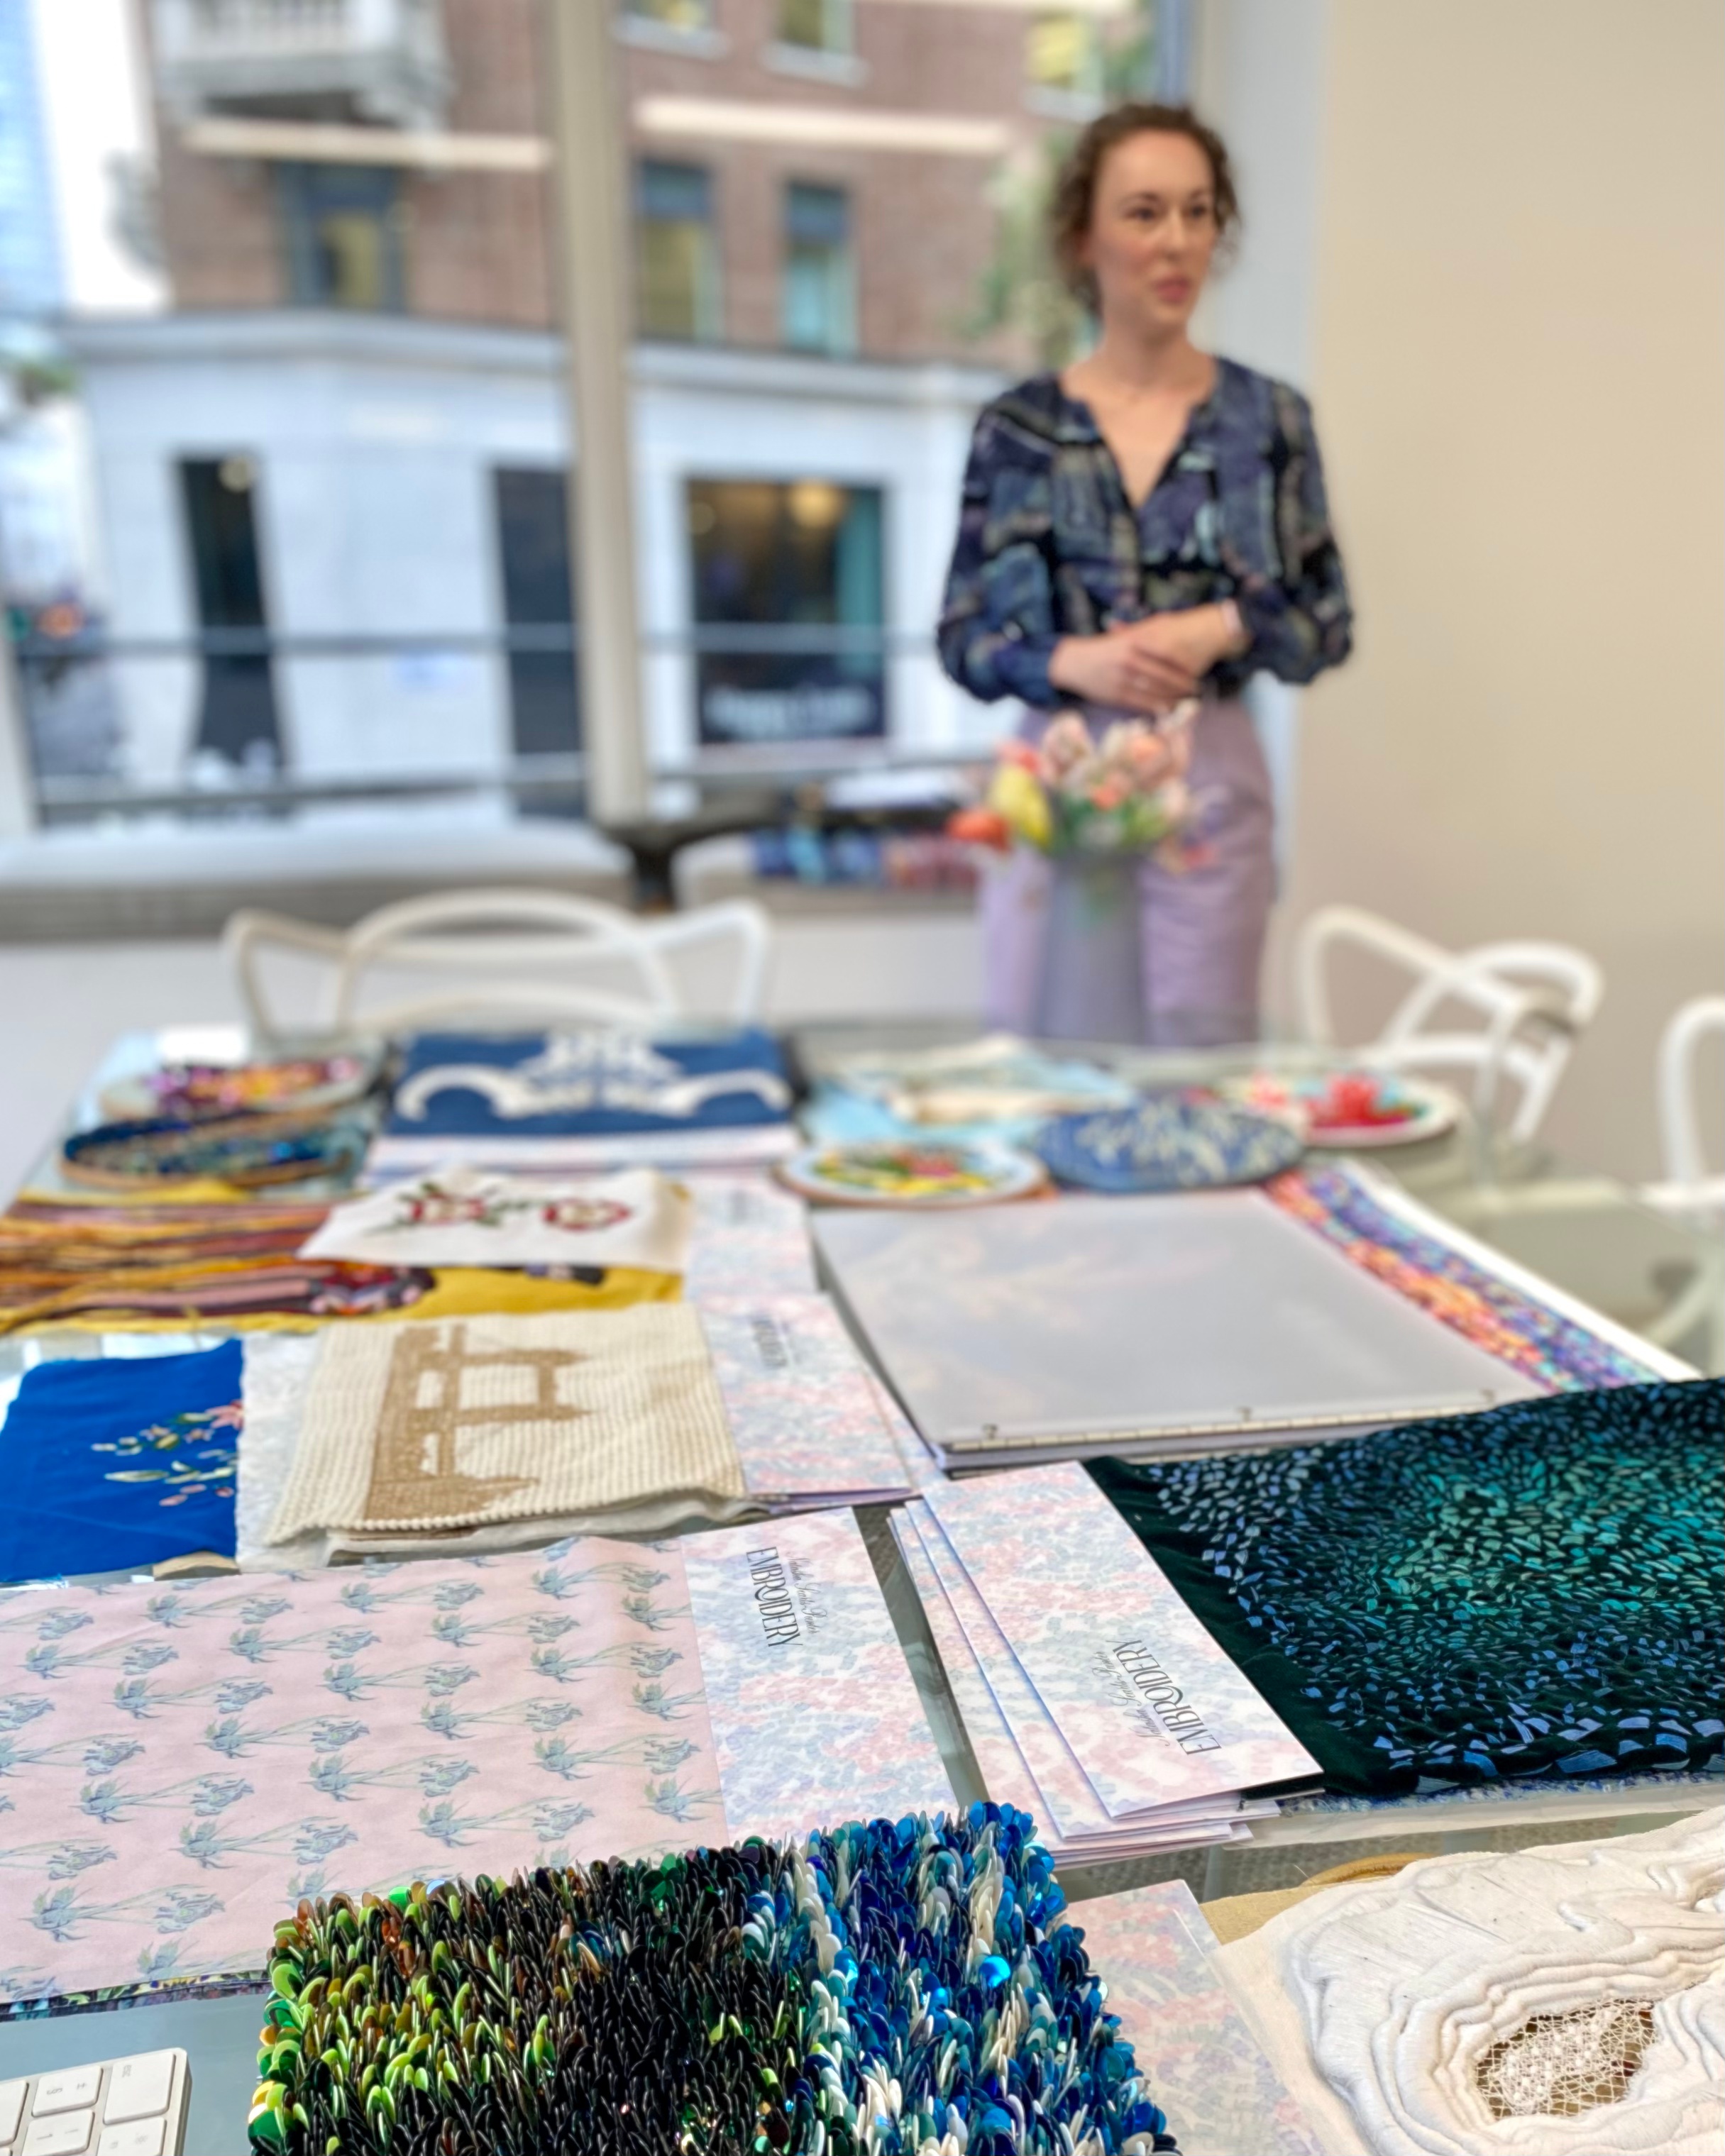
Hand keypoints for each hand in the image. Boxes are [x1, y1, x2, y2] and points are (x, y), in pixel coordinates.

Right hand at [1047, 605, 1240, 713]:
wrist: (1075, 663)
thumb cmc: (1103, 648)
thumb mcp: (1123, 635)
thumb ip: (1145, 631)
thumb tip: (1170, 621)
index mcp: (1132, 643)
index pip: (1165, 655)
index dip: (1183, 664)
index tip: (1197, 667)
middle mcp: (1129, 661)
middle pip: (1163, 675)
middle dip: (1182, 683)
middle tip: (1196, 687)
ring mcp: (1123, 679)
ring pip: (1154, 691)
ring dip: (1172, 696)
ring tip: (1185, 699)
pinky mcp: (1117, 695)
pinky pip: (1142, 703)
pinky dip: (1157, 707)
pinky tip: (1168, 708)